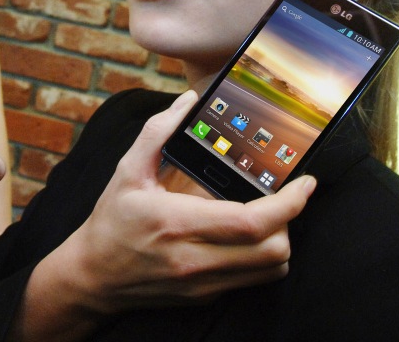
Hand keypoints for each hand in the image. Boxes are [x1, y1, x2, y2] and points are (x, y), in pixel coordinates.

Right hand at [40, 90, 315, 317]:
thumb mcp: (127, 170)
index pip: (252, 221)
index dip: (290, 203)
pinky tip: (245, 236)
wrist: (93, 276)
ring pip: (271, 269)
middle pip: (274, 250)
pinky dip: (262, 257)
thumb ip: (158, 132)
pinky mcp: (206, 295)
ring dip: (280, 240)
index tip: (305, 183)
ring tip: (267, 216)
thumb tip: (187, 102)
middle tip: (282, 197)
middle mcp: (195, 259)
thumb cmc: (111, 222)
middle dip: (290, 221)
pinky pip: (253, 280)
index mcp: (177, 223)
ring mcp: (203, 283)